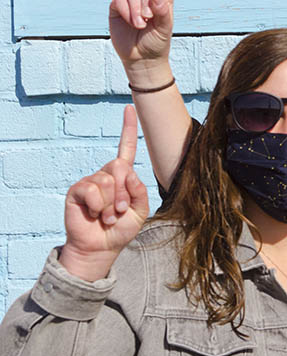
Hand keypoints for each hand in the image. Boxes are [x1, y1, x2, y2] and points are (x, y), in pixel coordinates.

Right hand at [60, 106, 149, 281]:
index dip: (128, 129)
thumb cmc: (121, 229)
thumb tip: (128, 172)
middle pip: (120, 166)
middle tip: (119, 211)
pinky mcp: (77, 190)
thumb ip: (140, 191)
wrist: (101, 247)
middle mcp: (106, 175)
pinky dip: (97, 205)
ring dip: (111, 203)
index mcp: (123, 177)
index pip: (125, 148)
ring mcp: (91, 182)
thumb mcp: (140, 210)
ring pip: (107, 180)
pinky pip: (91, 190)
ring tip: (107, 216)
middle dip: (124, 193)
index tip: (129, 107)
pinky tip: (93, 214)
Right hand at [108, 0, 187, 86]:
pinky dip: (126, 11)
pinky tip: (131, 22)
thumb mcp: (166, 28)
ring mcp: (131, 1)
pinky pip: (119, 0)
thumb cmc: (158, 43)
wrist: (142, 59)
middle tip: (149, 19)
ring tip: (141, 25)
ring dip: (137, 10)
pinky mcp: (117, 8)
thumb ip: (163, 10)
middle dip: (149, 2)